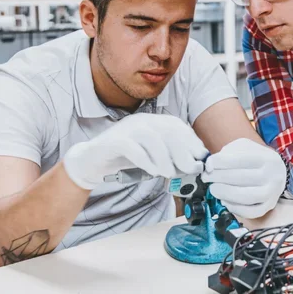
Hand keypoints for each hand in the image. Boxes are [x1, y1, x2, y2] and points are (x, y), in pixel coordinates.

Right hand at [63, 113, 207, 189]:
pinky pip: (133, 147)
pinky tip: (152, 171)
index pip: (177, 126)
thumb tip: (193, 163)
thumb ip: (170, 155)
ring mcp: (127, 128)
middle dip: (182, 151)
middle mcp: (141, 121)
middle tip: (189, 168)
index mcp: (152, 121)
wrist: (92, 161)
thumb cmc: (125, 158)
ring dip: (164, 157)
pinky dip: (146, 160)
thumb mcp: (152, 155)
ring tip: (169, 172)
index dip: (191, 141)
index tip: (200, 159)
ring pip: (152, 138)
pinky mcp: (114, 141)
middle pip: (167, 130)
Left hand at [202, 138, 286, 218]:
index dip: (221, 162)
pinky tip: (225, 201)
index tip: (208, 165)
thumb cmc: (255, 159)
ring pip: (246, 197)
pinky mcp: (268, 206)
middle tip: (206, 177)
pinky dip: (234, 208)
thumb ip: (228, 152)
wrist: (277, 172)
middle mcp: (272, 175)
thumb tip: (210, 165)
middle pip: (242, 178)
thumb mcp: (244, 147)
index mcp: (266, 157)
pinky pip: (250, 212)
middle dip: (218, 178)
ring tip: (213, 189)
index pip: (241, 159)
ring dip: (225, 193)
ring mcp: (272, 192)